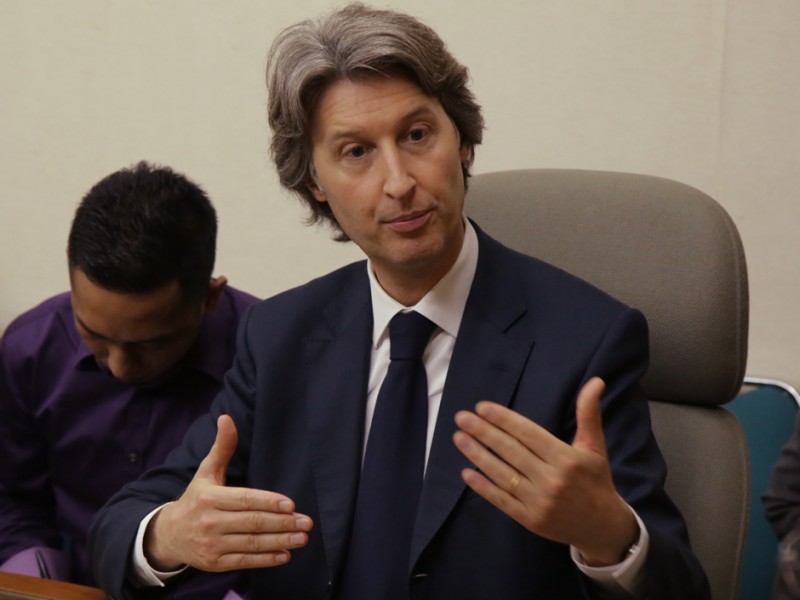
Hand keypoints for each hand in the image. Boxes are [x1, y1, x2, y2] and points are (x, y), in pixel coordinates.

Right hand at [144, 414, 312, 571]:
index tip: (291, 504)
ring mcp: (212, 545)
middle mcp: (210, 522)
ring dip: (279, 542)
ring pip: (250, 544)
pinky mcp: (215, 564)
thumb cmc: (196, 499)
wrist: (168, 535)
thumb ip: (222, 447)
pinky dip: (265, 560)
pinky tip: (285, 555)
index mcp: (209, 498)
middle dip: (282, 523)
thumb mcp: (206, 471)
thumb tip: (227, 418)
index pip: (244, 500)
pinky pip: (244, 561)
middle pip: (251, 523)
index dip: (268, 502)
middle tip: (306, 522)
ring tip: (302, 538)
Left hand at [453, 377, 637, 565]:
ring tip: (459, 438)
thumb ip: (589, 414)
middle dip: (483, 432)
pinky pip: (501, 500)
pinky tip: (466, 472)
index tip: (481, 407)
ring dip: (477, 455)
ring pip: (502, 474)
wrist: (603, 527)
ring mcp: (539, 502)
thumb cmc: (595, 480)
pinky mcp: (530, 520)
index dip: (503, 419)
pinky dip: (483, 487)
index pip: (528, 434)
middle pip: (511, 451)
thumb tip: (596, 381)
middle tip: (461, 417)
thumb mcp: (594, 446)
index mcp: (566, 458)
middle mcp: (552, 479)